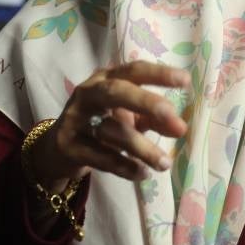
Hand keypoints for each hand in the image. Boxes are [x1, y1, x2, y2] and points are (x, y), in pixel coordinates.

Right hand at [28, 61, 189, 189]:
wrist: (59, 150)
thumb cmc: (101, 124)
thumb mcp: (129, 117)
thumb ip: (154, 119)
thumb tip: (180, 128)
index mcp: (106, 78)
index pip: (133, 70)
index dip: (158, 74)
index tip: (185, 81)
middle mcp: (88, 93)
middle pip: (116, 91)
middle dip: (146, 102)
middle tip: (173, 117)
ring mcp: (75, 118)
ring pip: (111, 130)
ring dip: (142, 147)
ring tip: (165, 163)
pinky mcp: (68, 145)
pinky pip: (100, 156)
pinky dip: (124, 166)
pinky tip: (142, 174)